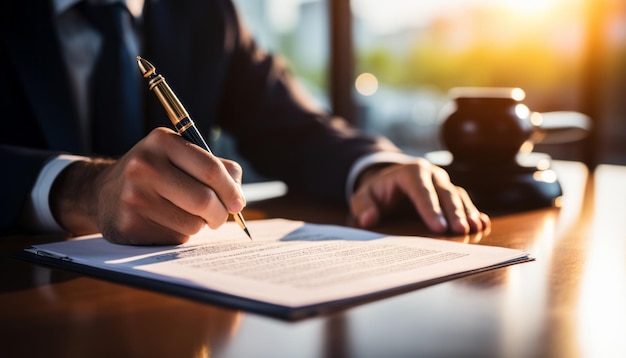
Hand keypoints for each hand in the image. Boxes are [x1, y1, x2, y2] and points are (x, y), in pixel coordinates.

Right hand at [50, 127, 244, 244]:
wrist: (103, 192)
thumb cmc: (156, 174)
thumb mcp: (179, 156)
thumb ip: (217, 168)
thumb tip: (238, 197)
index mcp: (162, 141)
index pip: (211, 169)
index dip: (231, 190)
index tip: (238, 203)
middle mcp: (144, 165)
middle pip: (204, 199)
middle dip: (220, 213)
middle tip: (219, 216)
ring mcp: (134, 196)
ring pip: (193, 223)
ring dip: (199, 224)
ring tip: (185, 215)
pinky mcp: (129, 224)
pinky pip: (174, 237)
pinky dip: (180, 234)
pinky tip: (165, 223)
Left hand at [349, 158, 489, 233]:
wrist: (389, 182)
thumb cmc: (377, 192)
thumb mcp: (362, 197)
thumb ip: (363, 206)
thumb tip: (368, 219)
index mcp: (410, 172)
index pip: (421, 190)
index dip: (430, 209)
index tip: (438, 227)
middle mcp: (431, 174)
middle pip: (445, 193)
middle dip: (454, 213)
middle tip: (460, 231)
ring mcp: (443, 183)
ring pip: (458, 196)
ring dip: (467, 213)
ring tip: (475, 230)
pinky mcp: (451, 192)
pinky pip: (465, 201)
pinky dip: (474, 212)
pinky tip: (482, 224)